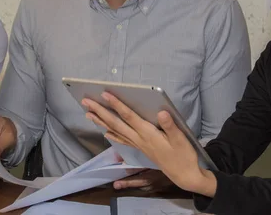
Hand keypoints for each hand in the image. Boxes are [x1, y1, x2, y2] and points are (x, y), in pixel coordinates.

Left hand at [83, 92, 216, 196]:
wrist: (184, 175)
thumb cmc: (184, 155)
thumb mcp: (181, 140)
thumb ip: (170, 126)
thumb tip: (161, 112)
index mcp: (148, 134)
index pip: (129, 116)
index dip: (116, 104)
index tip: (104, 94)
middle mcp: (139, 139)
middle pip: (116, 123)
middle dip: (100, 111)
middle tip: (85, 101)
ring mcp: (139, 145)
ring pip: (115, 131)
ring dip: (101, 122)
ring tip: (88, 113)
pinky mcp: (141, 149)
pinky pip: (122, 140)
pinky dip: (112, 134)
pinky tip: (105, 132)